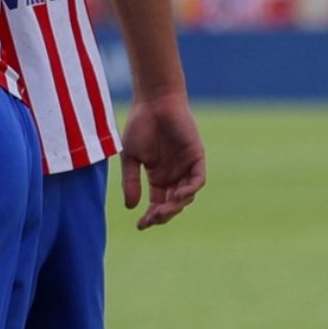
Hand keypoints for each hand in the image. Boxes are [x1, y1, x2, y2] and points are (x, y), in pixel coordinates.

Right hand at [118, 88, 205, 229]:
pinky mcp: (196, 158)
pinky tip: (177, 196)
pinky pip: (197, 181)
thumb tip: (131, 207)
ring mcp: (186, 167)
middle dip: (163, 214)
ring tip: (161, 211)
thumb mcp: (131, 157)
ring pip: (186, 196)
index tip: (140, 225)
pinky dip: (189, 190)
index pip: (158, 203)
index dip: (150, 216)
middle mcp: (174, 175)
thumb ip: (131, 181)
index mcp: (158, 177)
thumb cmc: (140, 125)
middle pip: (173, 204)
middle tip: (151, 219)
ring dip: (175, 206)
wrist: (154, 103)